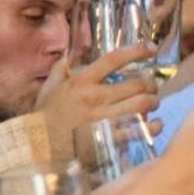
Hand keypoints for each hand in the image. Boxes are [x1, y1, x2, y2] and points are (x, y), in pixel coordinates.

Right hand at [39, 45, 160, 159]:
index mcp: (82, 81)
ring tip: (151, 103)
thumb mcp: (50, 86)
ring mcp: (103, 119)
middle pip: (137, 83)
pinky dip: (152, 126)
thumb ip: (62, 67)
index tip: (151, 48)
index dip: (136, 51)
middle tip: (150, 86)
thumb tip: (75, 51)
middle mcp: (95, 97)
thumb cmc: (44, 116)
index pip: (114, 59)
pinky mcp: (108, 139)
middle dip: (150, 83)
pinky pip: (139, 130)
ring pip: (142, 105)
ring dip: (152, 102)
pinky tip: (155, 124)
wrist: (38, 147)